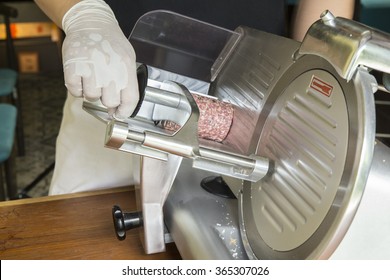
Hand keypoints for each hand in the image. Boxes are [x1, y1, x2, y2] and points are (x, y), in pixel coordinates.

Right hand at [61, 0, 138, 118]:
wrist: (91, 23)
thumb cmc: (110, 43)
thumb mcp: (127, 59)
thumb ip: (127, 82)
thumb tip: (120, 108)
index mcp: (126, 66)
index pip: (130, 99)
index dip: (125, 111)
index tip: (119, 114)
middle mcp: (109, 67)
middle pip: (110, 101)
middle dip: (107, 100)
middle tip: (104, 89)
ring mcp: (90, 67)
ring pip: (91, 97)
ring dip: (91, 93)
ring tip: (92, 79)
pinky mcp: (73, 67)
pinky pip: (75, 91)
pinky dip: (77, 89)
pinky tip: (81, 78)